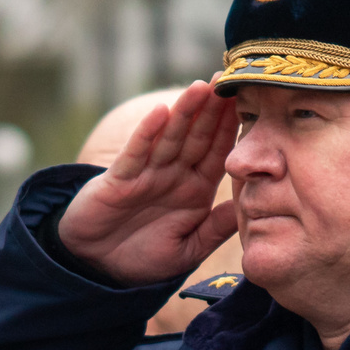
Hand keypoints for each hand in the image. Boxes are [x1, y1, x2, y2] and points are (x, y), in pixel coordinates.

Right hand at [57, 82, 238, 287]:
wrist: (97, 268)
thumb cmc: (143, 259)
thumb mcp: (188, 249)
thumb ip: (216, 229)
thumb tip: (248, 208)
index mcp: (195, 190)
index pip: (219, 153)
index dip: (233, 129)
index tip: (252, 104)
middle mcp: (173, 175)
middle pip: (197, 137)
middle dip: (212, 110)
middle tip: (228, 80)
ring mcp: (146, 174)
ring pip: (170, 138)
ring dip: (184, 112)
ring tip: (200, 87)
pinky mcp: (119, 179)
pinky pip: (136, 154)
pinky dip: (147, 134)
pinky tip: (160, 113)